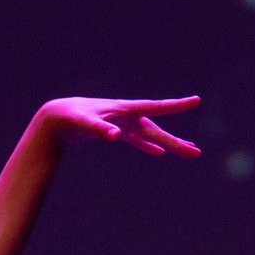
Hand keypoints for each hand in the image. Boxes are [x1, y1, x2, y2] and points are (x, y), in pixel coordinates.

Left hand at [39, 96, 200, 155]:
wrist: (57, 116)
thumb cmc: (71, 116)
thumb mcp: (84, 123)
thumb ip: (100, 129)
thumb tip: (116, 137)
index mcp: (126, 109)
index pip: (156, 107)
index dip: (177, 105)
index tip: (196, 100)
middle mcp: (128, 116)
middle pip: (157, 130)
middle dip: (176, 142)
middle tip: (196, 152)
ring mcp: (123, 123)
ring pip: (150, 135)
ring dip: (168, 143)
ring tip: (188, 150)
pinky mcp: (116, 131)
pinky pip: (137, 140)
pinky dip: (147, 146)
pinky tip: (159, 153)